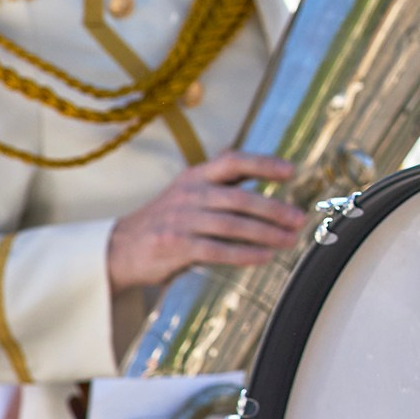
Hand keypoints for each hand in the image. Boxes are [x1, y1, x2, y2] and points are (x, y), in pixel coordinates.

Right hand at [107, 151, 306, 290]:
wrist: (119, 248)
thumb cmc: (167, 221)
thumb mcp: (189, 193)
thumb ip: (221, 185)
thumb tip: (265, 177)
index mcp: (195, 176)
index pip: (233, 161)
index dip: (263, 163)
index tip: (292, 171)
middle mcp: (189, 193)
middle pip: (239, 198)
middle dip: (274, 209)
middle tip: (299, 219)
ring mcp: (180, 220)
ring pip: (232, 225)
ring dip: (266, 233)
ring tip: (290, 240)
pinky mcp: (174, 246)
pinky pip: (216, 250)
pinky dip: (244, 254)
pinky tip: (264, 257)